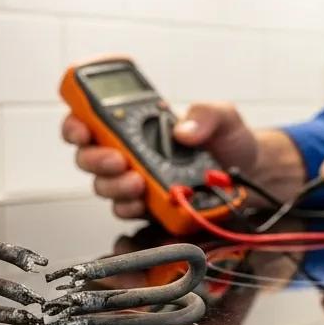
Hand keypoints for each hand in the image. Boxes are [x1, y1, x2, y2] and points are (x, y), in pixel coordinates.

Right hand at [61, 103, 260, 220]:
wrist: (248, 173)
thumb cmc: (228, 140)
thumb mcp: (223, 117)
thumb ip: (206, 114)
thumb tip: (184, 131)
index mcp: (135, 123)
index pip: (89, 120)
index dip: (76, 122)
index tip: (82, 127)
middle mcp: (128, 151)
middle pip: (87, 155)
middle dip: (95, 158)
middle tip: (116, 159)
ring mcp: (135, 179)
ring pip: (103, 185)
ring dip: (114, 184)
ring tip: (136, 181)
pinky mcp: (147, 205)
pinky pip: (125, 209)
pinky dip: (129, 207)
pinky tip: (143, 202)